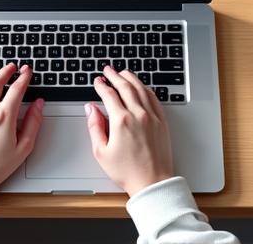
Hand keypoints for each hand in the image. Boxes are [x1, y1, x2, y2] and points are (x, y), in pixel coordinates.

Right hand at [85, 66, 172, 196]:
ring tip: (123, 73)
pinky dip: (145, 88)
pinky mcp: (162, 122)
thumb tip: (90, 109)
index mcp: (121, 121)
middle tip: (108, 70)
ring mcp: (152, 117)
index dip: (101, 85)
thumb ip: (94, 126)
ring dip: (131, 78)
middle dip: (115, 76)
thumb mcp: (101, 152)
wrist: (152, 182)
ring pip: (141, 89)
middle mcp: (138, 115)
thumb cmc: (127, 171)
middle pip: (125, 87)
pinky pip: (154, 98)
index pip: (109, 95)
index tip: (98, 81)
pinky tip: (141, 86)